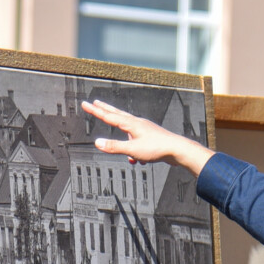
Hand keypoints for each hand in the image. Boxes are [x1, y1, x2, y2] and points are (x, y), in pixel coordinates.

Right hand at [82, 100, 215, 174]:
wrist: (177, 150)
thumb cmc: (158, 148)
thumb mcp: (132, 150)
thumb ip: (114, 147)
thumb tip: (98, 143)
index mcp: (131, 124)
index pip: (109, 116)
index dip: (95, 111)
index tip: (85, 104)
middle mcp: (137, 123)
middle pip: (118, 115)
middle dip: (105, 110)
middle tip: (95, 102)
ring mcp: (145, 129)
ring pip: (128, 131)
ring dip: (122, 138)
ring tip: (123, 147)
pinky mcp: (151, 137)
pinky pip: (137, 142)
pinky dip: (134, 151)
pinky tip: (137, 160)